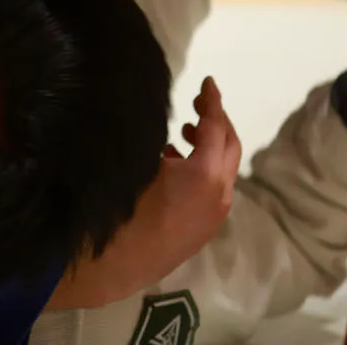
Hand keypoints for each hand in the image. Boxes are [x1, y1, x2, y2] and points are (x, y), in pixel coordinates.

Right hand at [46, 78, 240, 309]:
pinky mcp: (204, 228)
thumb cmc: (124, 208)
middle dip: (216, 121)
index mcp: (206, 174)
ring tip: (184, 130)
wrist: (116, 265)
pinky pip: (213, 188)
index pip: (216, 126)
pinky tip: (175, 163)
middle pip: (229, 147)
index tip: (208, 81)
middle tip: (198, 102)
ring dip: (210, 145)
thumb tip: (157, 118)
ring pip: (222, 169)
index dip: (212, 101)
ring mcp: (215, 214)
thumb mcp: (139, 162)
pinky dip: (203, 168)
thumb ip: (156, 138)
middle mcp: (220, 193)